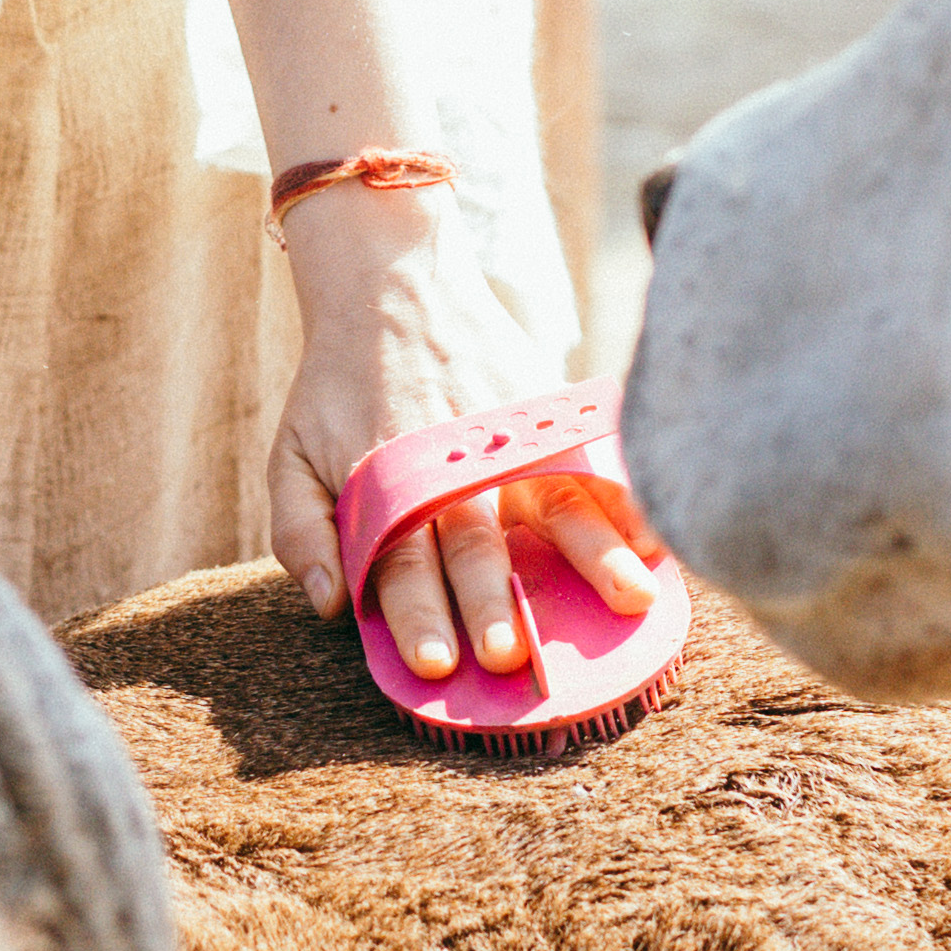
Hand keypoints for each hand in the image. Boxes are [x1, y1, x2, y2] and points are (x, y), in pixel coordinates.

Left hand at [263, 184, 664, 688]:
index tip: (436, 664)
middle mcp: (455, 471)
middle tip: (509, 655)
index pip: (402, 564)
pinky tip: (661, 532)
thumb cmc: (338, 387)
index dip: (418, 614)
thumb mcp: (290, 452)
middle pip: (477, 548)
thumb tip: (329, 602)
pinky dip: (630, 495)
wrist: (393, 286)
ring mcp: (510, 442)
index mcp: (392, 487)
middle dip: (492, 603)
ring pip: (556, 506)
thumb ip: (300, 530)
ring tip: (631, 599)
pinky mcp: (548, 414)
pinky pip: (597, 458)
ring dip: (592, 557)